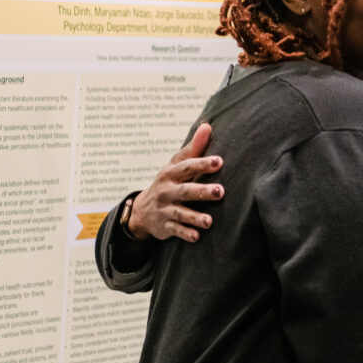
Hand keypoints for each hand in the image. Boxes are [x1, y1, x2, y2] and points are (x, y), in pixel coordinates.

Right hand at [127, 123, 222, 242]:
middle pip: (185, 190)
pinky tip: (196, 236)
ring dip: (194, 217)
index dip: (202, 163)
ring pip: (180, 213)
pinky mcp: (165, 227)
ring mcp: (165, 209)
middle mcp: (167, 191)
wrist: (142, 210)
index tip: (219, 161)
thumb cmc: (168, 182)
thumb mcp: (176, 165)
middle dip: (202, 191)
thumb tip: (207, 126)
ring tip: (209, 221)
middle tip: (221, 191)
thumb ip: (194, 148)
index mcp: (171, 173)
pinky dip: (185, 234)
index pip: (187, 167)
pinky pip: (175, 231)